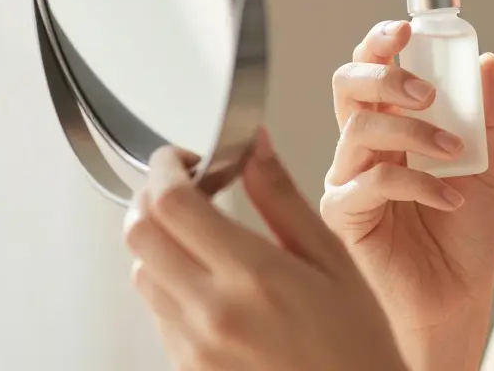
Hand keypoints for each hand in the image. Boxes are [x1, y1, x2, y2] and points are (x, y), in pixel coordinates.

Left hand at [122, 129, 407, 370]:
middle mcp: (212, 312)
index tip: (183, 158)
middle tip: (183, 186)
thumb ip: (282, 197)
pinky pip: (157, 312)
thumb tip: (254, 145)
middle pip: (139, 233)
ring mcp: (193, 346)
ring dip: (159, 241)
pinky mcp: (187, 368)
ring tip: (200, 235)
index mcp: (253, 275)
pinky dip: (170, 282)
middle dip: (152, 196)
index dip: (166, 167)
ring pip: (141, 272)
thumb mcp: (331, 258)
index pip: (172, 203)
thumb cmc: (354, 342)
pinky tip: (210, 280)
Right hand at [320, 20, 493, 365]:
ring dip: (416, 132)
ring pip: (360, 128)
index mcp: (393, 124)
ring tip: (456, 154)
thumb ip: (488, 117)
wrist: (461, 296)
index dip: (382, 40)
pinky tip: (450, 198)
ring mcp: (350, 177)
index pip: (373, 68)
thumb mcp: (490, 167)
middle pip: (348, 84)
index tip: (409, 26)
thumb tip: (487, 63)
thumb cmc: (465, 236)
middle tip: (427, 90)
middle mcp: (364, 145)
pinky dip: (418, 183)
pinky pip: (372, 181)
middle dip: (385, 72)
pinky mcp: (346, 214)